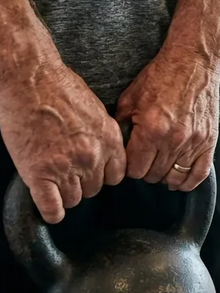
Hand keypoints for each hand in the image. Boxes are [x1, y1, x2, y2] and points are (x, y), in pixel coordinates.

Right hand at [0, 60, 125, 223]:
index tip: (93, 174)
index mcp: (109, 139)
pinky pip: (52, 207)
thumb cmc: (59, 88)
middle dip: (83, 184)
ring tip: (56, 185)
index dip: (103, 175)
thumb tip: (102, 151)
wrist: (30, 81)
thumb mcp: (95, 110)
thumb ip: (101, 134)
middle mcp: (92, 156)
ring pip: (74, 199)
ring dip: (66, 195)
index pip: (117, 176)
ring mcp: (66, 167)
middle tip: (69, 174)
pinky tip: (50, 209)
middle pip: (95, 189)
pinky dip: (51, 211)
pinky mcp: (39, 174)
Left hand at [115, 47, 218, 191]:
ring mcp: (194, 141)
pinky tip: (180, 180)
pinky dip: (189, 181)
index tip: (131, 158)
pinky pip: (200, 172)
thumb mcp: (130, 98)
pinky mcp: (209, 139)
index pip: (134, 170)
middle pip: (154, 176)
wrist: (193, 61)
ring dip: (165, 175)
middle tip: (145, 159)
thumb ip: (122, 126)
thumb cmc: (160, 76)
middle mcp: (173, 139)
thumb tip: (115, 149)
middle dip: (146, 170)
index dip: (129, 167)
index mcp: (151, 129)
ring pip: (175, 177)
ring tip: (160, 167)